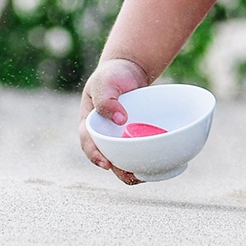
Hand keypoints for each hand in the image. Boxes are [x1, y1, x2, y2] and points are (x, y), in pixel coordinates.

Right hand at [77, 56, 151, 183]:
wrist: (130, 70)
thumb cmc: (113, 75)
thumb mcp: (106, 82)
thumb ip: (107, 99)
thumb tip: (120, 120)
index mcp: (90, 124)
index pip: (88, 143)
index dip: (95, 156)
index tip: (106, 164)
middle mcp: (103, 135)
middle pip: (108, 158)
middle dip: (118, 170)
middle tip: (132, 175)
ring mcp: (119, 138)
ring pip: (124, 160)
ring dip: (133, 170)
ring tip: (146, 174)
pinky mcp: (134, 138)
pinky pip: (139, 151)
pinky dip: (145, 158)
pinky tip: (157, 162)